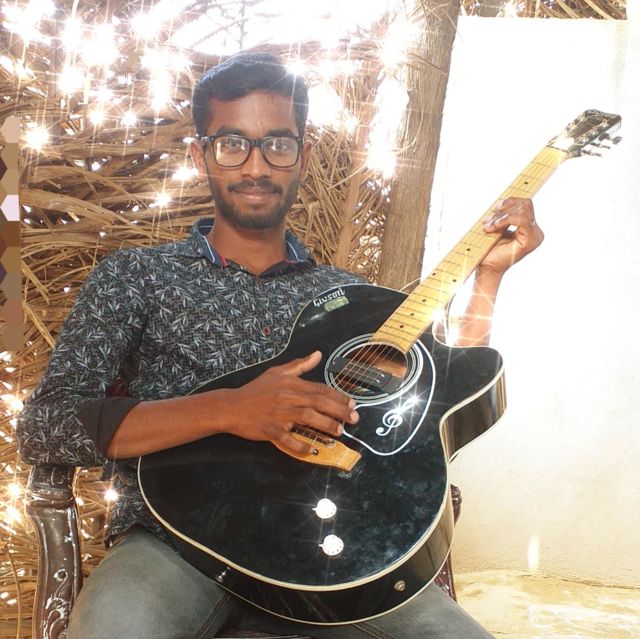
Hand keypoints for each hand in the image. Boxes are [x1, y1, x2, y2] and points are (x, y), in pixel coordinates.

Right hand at [223, 351, 357, 454]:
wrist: (231, 406)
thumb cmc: (256, 390)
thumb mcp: (277, 373)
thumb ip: (299, 365)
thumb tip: (318, 354)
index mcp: (291, 384)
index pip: (320, 389)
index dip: (338, 396)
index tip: (352, 403)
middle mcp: (288, 397)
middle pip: (319, 402)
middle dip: (339, 410)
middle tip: (354, 418)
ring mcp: (279, 414)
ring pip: (308, 418)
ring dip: (326, 425)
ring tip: (340, 431)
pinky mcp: (271, 429)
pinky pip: (288, 439)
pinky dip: (300, 445)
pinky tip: (311, 448)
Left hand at [480, 197, 543, 275]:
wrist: (485, 267)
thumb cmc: (488, 249)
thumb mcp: (496, 225)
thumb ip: (503, 213)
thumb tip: (504, 198)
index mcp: (529, 227)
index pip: (525, 204)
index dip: (511, 200)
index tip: (496, 206)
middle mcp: (535, 231)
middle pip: (525, 204)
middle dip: (502, 210)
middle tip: (487, 222)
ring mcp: (535, 236)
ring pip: (523, 209)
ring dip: (501, 216)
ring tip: (488, 227)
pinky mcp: (531, 241)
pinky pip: (521, 219)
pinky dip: (505, 220)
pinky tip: (493, 227)